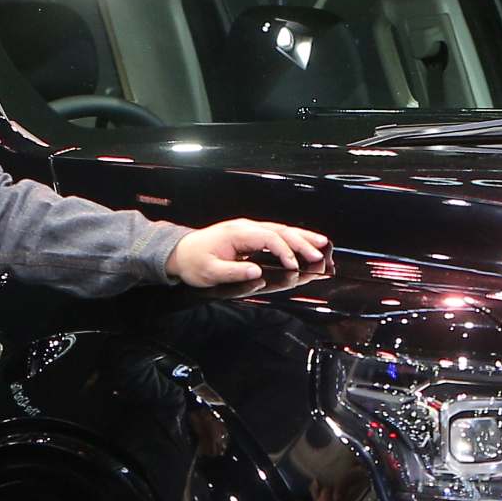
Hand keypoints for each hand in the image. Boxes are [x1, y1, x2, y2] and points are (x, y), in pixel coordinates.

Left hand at [168, 218, 331, 287]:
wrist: (179, 253)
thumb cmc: (193, 263)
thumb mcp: (209, 272)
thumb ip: (234, 272)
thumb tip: (257, 273)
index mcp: (237, 234)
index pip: (269, 238)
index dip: (285, 252)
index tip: (294, 267)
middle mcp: (245, 228)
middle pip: (280, 230)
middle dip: (302, 241)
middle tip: (320, 253)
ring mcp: (248, 230)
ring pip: (280, 230)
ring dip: (301, 237)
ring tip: (322, 243)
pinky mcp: (249, 236)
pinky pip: (275, 234)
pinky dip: (292, 239)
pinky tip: (303, 243)